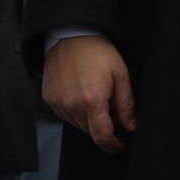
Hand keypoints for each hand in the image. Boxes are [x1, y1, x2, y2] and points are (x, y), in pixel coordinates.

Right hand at [43, 34, 134, 152]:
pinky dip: (75, 110)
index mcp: (92, 101)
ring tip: (95, 97)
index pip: (102, 137)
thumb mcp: (120, 75)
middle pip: (90, 132)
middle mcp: (72, 105)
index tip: (120, 145)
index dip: (113, 146)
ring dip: (88, 119)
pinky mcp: (49, 98)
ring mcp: (58, 102)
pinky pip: (65, 114)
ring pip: (77, 124)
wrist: (70, 34)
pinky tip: (81, 93)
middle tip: (111, 109)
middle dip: (103, 127)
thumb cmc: (97, 52)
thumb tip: (130, 126)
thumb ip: (126, 104)